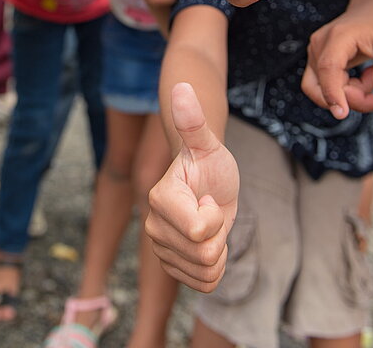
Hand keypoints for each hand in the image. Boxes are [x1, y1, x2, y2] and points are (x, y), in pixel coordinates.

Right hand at [146, 82, 238, 291]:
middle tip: (211, 209)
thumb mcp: (207, 143)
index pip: (201, 232)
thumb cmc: (208, 160)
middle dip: (219, 234)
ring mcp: (161, 248)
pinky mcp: (172, 266)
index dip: (216, 217)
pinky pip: (203, 285)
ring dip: (217, 252)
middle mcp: (153, 225)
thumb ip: (192, 120)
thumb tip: (182, 87)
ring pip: (204, 271)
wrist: (207, 181)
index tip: (209, 197)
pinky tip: (208, 245)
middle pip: (204, 254)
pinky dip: (213, 270)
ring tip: (210, 225)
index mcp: (161, 198)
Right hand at [302, 5, 372, 117]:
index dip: (333, 93)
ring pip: (323, 88)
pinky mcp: (317, 59)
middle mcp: (319, 45)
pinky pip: (326, 83)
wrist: (371, 7)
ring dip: (350, 93)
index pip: (328, 70)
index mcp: (337, 38)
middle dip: (352, 99)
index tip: (342, 114)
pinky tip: (365, 76)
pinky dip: (347, 88)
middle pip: (323, 85)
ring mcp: (315, 52)